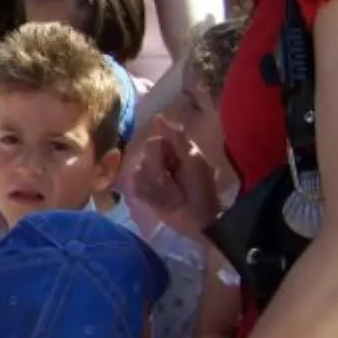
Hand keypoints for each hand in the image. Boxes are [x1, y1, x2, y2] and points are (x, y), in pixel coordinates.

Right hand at [132, 115, 221, 241]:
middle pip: (145, 158)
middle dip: (159, 173)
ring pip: (138, 174)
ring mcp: (148, 176)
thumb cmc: (201, 189)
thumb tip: (157, 117)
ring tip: (172, 197)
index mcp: (171, 149)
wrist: (200, 220)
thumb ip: (176, 139)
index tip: (173, 164)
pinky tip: (163, 203)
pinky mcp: (142, 192)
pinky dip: (151, 197)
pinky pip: (136, 189)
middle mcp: (157, 159)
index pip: (154, 142)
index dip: (160, 154)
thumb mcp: (193, 161)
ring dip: (158, 189)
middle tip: (174, 185)